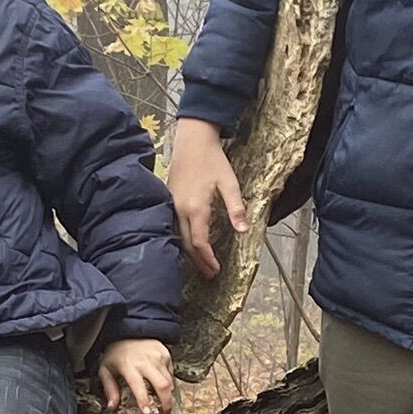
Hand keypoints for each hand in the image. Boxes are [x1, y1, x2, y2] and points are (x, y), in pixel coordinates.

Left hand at [98, 337, 173, 413]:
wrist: (129, 332)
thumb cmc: (116, 353)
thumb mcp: (105, 369)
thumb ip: (109, 388)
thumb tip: (112, 406)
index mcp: (129, 366)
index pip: (139, 386)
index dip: (144, 400)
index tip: (148, 412)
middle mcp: (146, 361)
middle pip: (162, 385)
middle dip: (166, 403)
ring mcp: (158, 357)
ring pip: (169, 382)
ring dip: (168, 395)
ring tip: (164, 404)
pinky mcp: (166, 354)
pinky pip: (171, 374)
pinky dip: (168, 383)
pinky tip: (161, 386)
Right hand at [168, 117, 246, 277]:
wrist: (192, 140)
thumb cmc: (213, 160)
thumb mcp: (229, 183)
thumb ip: (236, 208)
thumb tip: (243, 231)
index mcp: (196, 208)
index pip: (200, 243)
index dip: (208, 259)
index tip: (216, 270)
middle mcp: (180, 209)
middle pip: (187, 244)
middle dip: (198, 261)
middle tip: (210, 273)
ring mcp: (172, 204)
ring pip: (178, 236)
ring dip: (189, 253)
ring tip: (201, 263)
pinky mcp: (169, 199)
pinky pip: (173, 226)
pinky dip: (182, 239)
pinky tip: (189, 243)